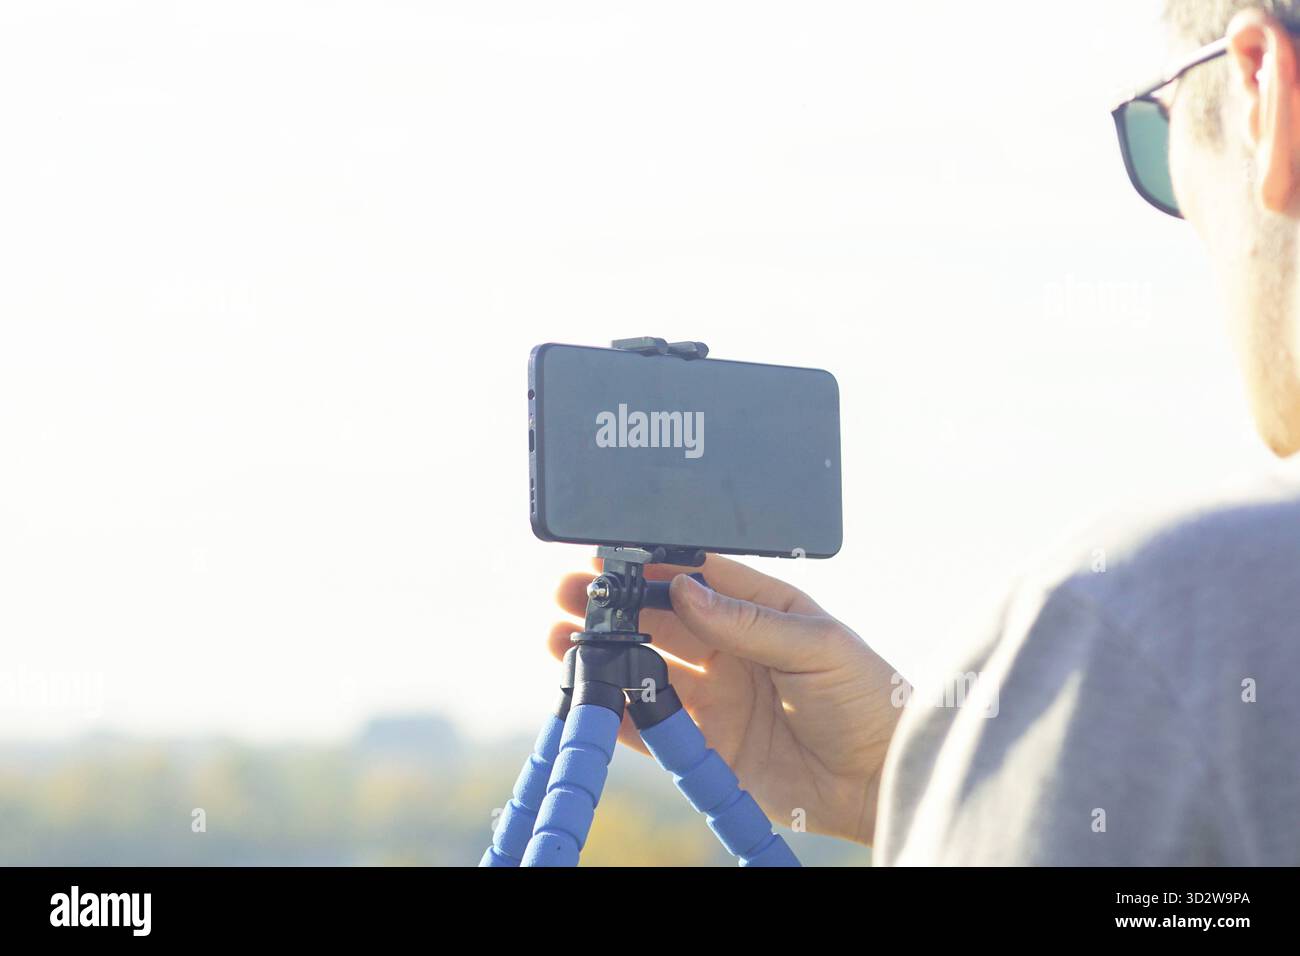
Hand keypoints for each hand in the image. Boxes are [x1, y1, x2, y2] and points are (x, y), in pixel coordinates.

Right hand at [548, 553, 899, 844]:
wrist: (881, 781)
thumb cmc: (867, 699)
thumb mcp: (817, 646)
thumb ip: (748, 621)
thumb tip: (684, 589)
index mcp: (759, 610)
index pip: (695, 577)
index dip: (649, 565)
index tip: (606, 557)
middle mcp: (730, 648)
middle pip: (658, 619)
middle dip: (612, 605)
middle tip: (569, 594)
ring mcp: (715, 696)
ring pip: (645, 667)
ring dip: (604, 654)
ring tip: (561, 640)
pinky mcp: (706, 744)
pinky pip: (651, 725)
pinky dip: (617, 712)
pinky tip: (586, 695)